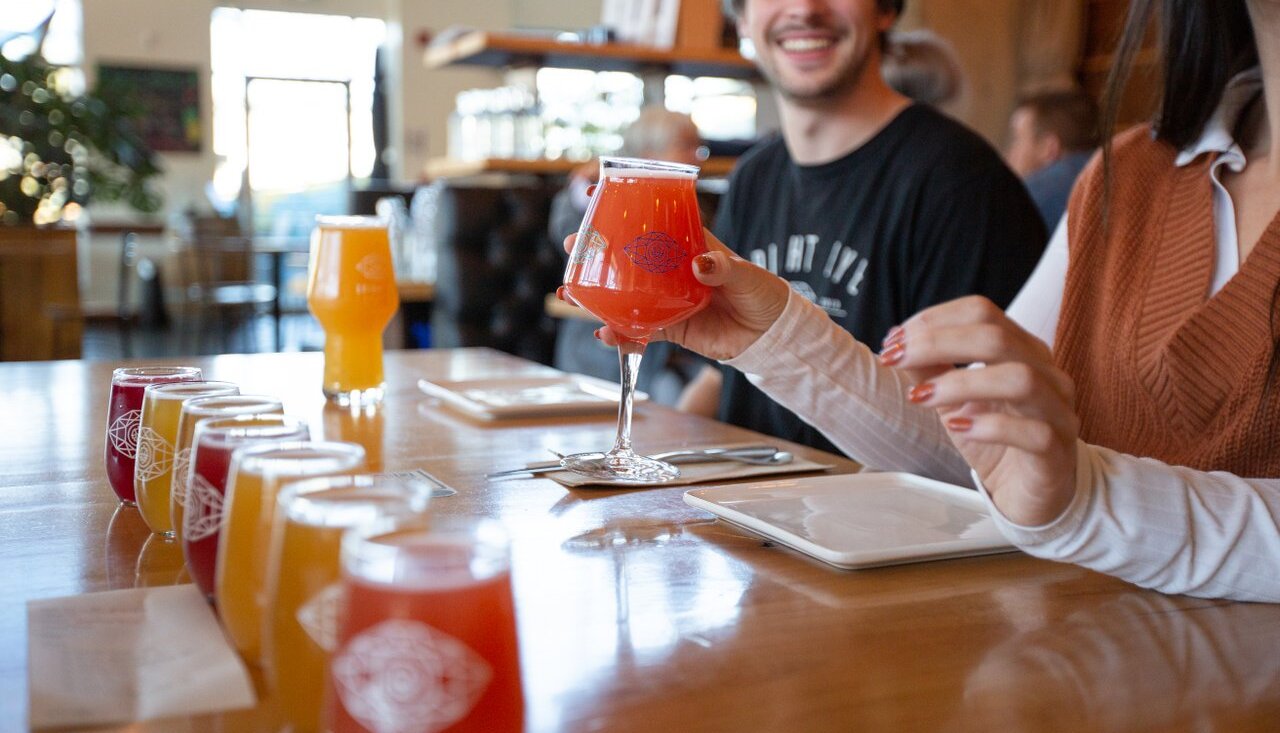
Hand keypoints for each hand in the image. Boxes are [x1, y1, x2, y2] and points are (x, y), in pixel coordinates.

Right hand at [559, 229, 790, 359]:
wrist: (772, 335)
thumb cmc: (763, 294)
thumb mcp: (745, 275)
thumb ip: (722, 269)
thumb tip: (699, 265)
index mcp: (690, 246)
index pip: (654, 220)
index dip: (626, 206)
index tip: (595, 193)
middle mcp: (672, 271)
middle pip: (628, 258)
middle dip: (597, 252)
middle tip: (572, 244)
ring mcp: (668, 300)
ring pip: (624, 295)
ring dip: (596, 295)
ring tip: (569, 292)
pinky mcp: (671, 329)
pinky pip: (639, 331)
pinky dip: (621, 334)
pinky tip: (603, 333)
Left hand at [880, 296, 1079, 525]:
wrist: (1030, 495)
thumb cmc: (995, 441)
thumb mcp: (954, 401)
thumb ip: (931, 370)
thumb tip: (896, 343)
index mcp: (1023, 351)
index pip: (982, 312)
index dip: (934, 320)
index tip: (893, 340)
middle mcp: (1047, 374)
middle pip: (997, 337)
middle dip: (937, 343)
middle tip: (895, 359)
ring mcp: (1058, 412)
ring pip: (1020, 379)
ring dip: (961, 382)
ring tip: (921, 396)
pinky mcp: (1057, 452)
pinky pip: (1033, 432)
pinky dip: (989, 426)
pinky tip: (958, 428)